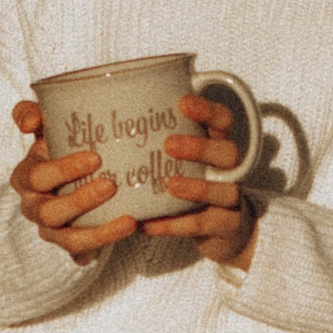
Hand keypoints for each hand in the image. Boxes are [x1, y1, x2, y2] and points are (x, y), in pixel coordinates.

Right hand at [9, 100, 137, 260]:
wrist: (72, 177)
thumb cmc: (60, 147)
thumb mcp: (46, 127)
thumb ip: (32, 113)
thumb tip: (30, 122)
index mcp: (26, 177)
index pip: (37, 176)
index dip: (63, 169)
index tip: (95, 157)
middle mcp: (34, 206)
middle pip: (50, 211)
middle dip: (80, 200)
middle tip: (111, 185)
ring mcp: (51, 230)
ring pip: (67, 237)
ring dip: (98, 231)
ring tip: (128, 220)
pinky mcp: (69, 245)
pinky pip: (82, 251)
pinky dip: (104, 243)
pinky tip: (127, 231)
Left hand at [145, 93, 255, 269]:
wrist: (220, 229)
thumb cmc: (191, 181)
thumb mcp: (180, 158)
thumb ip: (156, 139)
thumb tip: (101, 114)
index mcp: (218, 144)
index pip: (223, 120)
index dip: (207, 110)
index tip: (183, 103)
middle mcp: (230, 169)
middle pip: (227, 152)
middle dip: (200, 147)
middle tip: (169, 145)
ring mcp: (231, 199)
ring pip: (225, 190)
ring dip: (197, 187)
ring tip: (169, 185)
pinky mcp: (226, 226)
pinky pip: (202, 225)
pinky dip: (174, 225)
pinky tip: (147, 224)